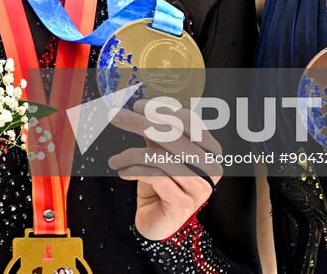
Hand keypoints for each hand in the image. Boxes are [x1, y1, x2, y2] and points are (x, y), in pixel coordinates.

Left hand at [107, 99, 218, 240]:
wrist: (157, 221)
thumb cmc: (160, 184)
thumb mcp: (159, 153)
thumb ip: (157, 133)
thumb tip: (141, 107)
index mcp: (210, 150)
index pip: (189, 122)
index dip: (163, 110)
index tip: (138, 105)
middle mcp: (211, 168)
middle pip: (173, 136)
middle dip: (140, 123)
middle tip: (116, 115)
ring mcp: (200, 187)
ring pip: (162, 158)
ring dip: (131, 154)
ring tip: (115, 159)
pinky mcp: (184, 204)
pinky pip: (155, 178)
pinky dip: (134, 171)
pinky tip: (123, 173)